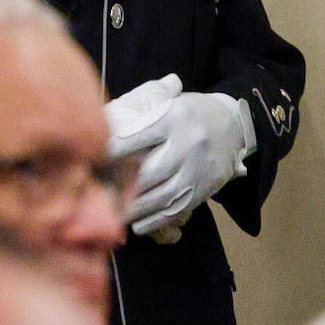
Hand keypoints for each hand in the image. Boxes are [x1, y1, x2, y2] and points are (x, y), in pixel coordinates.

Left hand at [112, 88, 256, 241]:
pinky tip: (138, 225)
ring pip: (163, 196)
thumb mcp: (168, 99)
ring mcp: (199, 168)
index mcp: (174, 117)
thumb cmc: (189, 112)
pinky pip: (178, 210)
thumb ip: (138, 104)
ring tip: (114, 214)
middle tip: (98, 196)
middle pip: (149, 172)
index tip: (91, 160)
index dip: (111, 151)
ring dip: (136, 209)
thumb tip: (103, 114)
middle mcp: (189, 143)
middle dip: (121, 187)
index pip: (136, 137)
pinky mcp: (207, 188)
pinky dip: (155, 221)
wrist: (233, 125)